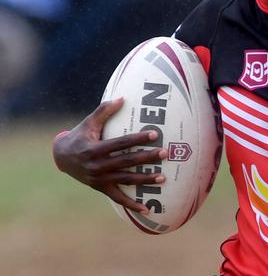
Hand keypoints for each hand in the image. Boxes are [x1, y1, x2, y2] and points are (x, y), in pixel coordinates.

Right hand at [52, 98, 167, 213]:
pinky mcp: (100, 188)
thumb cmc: (80, 135)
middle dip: (147, 158)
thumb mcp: (89, 122)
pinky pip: (118, 198)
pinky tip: (147, 209)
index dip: (138, 139)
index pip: (121, 143)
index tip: (155, 135)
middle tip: (165, 153)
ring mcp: (99, 179)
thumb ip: (104, 110)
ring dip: (145, 180)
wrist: (61, 157)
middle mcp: (97, 166)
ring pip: (126, 180)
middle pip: (127, 162)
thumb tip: (123, 98)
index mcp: (95, 149)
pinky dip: (131, 205)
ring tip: (163, 178)